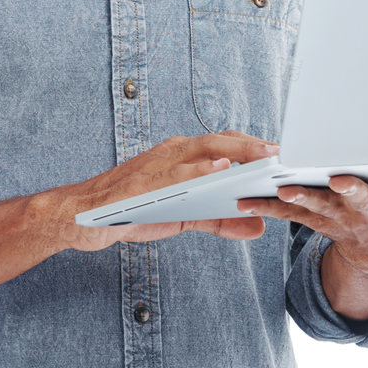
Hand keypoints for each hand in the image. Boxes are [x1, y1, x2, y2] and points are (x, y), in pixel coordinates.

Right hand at [49, 130, 279, 251]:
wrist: (82, 217)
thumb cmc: (130, 211)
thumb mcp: (181, 218)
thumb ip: (218, 221)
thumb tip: (258, 227)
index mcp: (182, 157)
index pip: (225, 144)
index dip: (255, 146)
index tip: (285, 153)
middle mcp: (172, 153)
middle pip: (220, 140)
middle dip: (253, 145)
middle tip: (284, 153)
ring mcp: (157, 164)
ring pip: (202, 148)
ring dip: (235, 151)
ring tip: (264, 157)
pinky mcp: (143, 181)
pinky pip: (174, 171)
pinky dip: (198, 168)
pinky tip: (219, 170)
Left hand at [235, 161, 367, 267]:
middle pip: (360, 199)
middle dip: (349, 189)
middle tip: (337, 179)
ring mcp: (340, 217)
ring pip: (318, 207)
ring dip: (298, 197)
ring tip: (279, 186)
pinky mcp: (314, 218)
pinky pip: (287, 213)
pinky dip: (265, 206)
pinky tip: (243, 198)